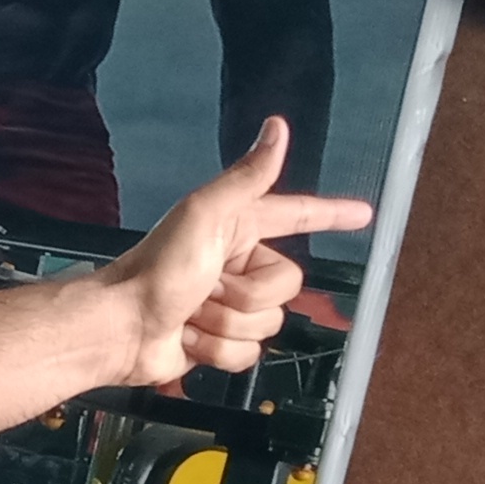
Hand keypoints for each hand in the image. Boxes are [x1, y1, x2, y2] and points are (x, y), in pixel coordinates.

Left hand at [99, 120, 372, 386]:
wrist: (121, 328)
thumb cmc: (156, 270)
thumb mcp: (205, 215)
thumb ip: (246, 177)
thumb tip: (277, 129)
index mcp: (237, 228)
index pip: (295, 215)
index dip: (329, 214)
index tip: (362, 214)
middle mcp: (236, 264)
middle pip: (285, 285)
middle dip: (246, 295)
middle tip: (208, 287)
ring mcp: (227, 305)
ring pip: (267, 324)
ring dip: (226, 324)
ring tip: (191, 313)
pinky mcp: (218, 341)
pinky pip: (248, 354)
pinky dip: (217, 351)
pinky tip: (188, 338)